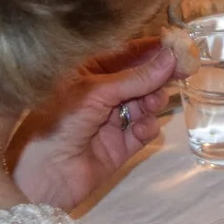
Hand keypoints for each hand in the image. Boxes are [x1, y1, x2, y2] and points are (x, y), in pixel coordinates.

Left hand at [10, 40, 176, 209]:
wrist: (40, 179)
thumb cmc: (58, 123)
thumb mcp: (96, 93)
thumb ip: (136, 77)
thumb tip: (172, 57)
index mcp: (85, 74)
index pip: (125, 54)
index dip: (151, 49)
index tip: (179, 44)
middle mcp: (99, 95)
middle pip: (139, 78)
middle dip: (158, 76)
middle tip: (183, 72)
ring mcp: (109, 122)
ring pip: (144, 104)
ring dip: (152, 102)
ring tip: (152, 105)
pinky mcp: (118, 148)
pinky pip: (142, 132)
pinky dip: (146, 128)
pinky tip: (141, 130)